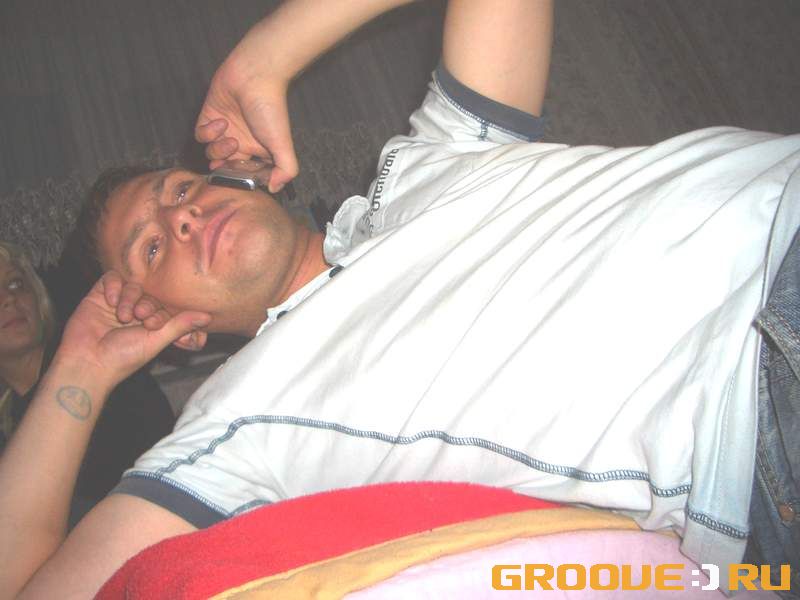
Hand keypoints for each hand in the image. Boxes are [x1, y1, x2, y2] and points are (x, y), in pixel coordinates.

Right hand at [56, 271, 210, 389]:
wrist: (88, 361)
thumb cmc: (123, 357)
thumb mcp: (156, 340)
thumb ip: (180, 324)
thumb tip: (208, 317)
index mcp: (151, 322)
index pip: (165, 304)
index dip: (163, 310)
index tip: (155, 325)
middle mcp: (136, 310)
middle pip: (150, 292)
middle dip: (147, 304)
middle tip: (141, 318)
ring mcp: (118, 302)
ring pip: (132, 284)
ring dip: (130, 297)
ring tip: (123, 316)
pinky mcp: (99, 295)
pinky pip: (112, 278)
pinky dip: (114, 286)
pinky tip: (110, 301)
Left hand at [195, 55, 297, 193]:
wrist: (254, 76)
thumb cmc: (270, 110)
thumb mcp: (282, 144)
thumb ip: (285, 170)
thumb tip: (274, 188)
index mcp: (258, 151)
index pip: (247, 174)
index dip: (242, 179)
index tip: (242, 178)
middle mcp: (241, 143)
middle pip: (226, 167)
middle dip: (225, 170)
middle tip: (230, 164)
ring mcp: (224, 131)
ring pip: (212, 154)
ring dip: (218, 150)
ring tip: (230, 138)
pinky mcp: (209, 118)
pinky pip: (200, 136)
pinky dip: (208, 133)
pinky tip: (221, 122)